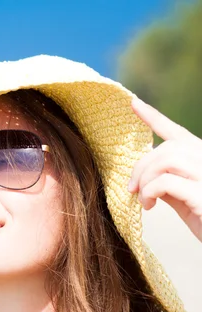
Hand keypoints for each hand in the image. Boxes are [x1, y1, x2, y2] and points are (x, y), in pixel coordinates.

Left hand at [128, 98, 201, 241]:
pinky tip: (149, 205)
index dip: (153, 117)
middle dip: (141, 167)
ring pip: (166, 160)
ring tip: (143, 199)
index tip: (133, 103)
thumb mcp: (183, 198)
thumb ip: (166, 182)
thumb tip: (142, 174)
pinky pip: (165, 182)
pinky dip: (149, 192)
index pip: (176, 132)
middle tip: (131, 189)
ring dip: (145, 180)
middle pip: (165, 149)